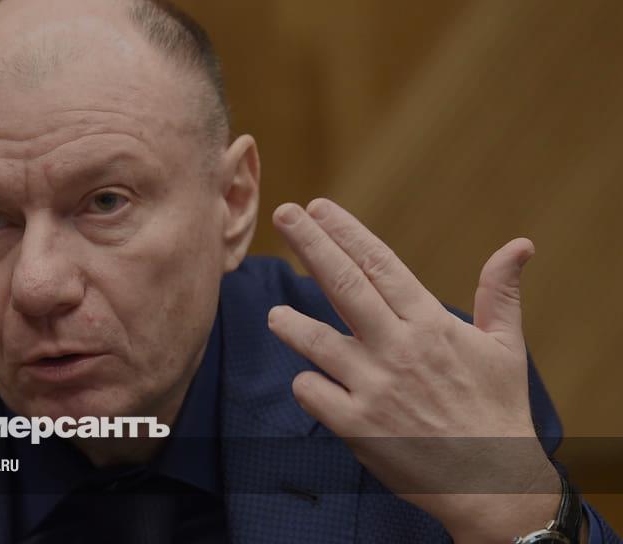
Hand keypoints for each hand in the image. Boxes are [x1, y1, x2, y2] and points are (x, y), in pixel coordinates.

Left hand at [267, 199, 562, 542]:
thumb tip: (519, 245)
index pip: (381, 265)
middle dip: (310, 244)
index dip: (346, 233)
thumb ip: (500, 293)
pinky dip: (306, 384)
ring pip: (317, 341)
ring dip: (291, 324)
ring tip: (275, 314)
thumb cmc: (497, 411)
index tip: (318, 208)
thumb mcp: (505, 348)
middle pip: (344, 285)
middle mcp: (399, 349)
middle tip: (283, 214)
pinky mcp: (357, 426)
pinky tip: (309, 379)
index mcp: (431, 324)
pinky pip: (313, 393)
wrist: (492, 483)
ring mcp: (375, 388)